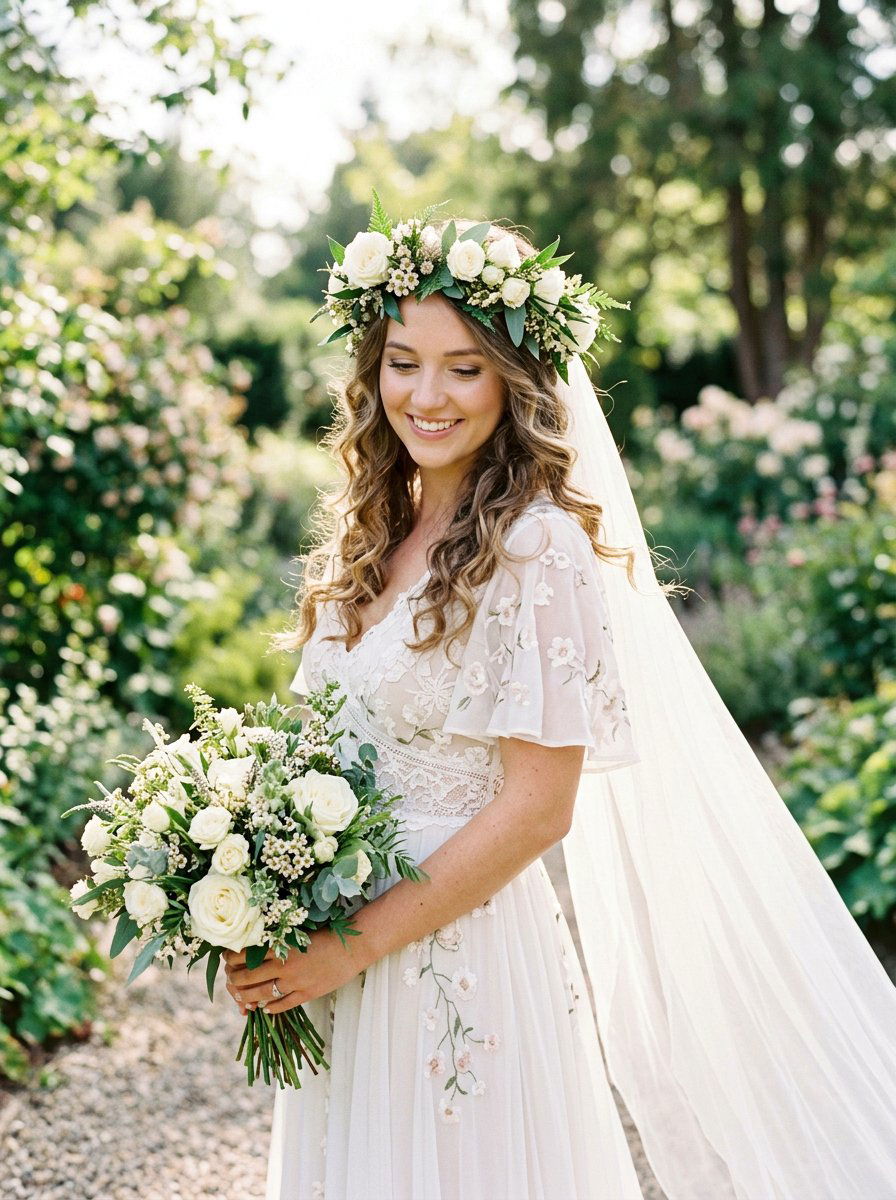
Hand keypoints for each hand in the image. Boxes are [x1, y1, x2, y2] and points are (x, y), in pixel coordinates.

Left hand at [223, 929, 368, 1016]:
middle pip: (249, 977)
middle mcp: (285, 965)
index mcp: (282, 946)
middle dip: (234, 979)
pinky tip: (265, 1008)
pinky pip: (282, 1005)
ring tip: (240, 997)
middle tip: (229, 979)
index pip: (247, 955)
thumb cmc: (328, 935)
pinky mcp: (307, 994)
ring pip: (261, 994)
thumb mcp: (300, 933)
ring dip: (246, 997)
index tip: (227, 958)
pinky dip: (270, 1008)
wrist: (353, 947)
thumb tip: (258, 947)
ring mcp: (296, 982)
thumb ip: (280, 941)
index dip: (232, 958)